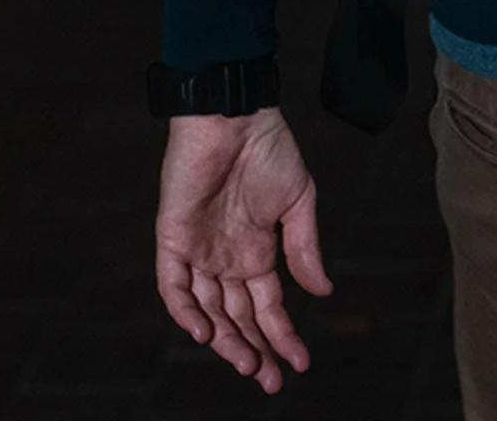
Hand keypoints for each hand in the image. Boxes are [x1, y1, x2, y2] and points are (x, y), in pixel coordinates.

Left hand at [155, 107, 332, 393]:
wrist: (234, 114)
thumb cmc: (270, 148)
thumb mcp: (299, 200)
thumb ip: (305, 248)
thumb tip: (323, 292)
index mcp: (257, 250)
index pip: (268, 306)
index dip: (283, 335)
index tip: (301, 362)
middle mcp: (226, 258)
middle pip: (238, 318)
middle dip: (255, 351)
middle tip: (271, 382)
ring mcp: (199, 251)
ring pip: (208, 311)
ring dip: (225, 341)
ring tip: (247, 364)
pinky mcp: (173, 239)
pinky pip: (174, 286)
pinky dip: (187, 312)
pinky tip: (206, 332)